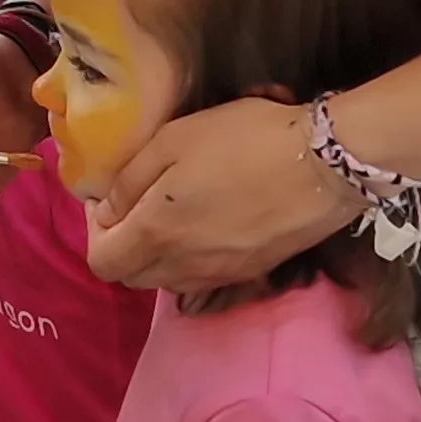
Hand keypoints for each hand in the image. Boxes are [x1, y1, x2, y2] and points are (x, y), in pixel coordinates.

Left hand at [85, 93, 357, 291]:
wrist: (325, 164)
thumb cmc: (244, 140)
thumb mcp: (173, 141)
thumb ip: (129, 181)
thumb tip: (108, 211)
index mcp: (157, 233)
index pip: (101, 263)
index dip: (95, 233)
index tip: (109, 200)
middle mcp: (184, 267)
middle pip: (131, 277)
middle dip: (122, 245)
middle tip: (136, 204)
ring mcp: (220, 275)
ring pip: (166, 281)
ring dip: (156, 255)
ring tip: (172, 212)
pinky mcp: (251, 273)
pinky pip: (201, 278)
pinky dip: (190, 259)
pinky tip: (208, 222)